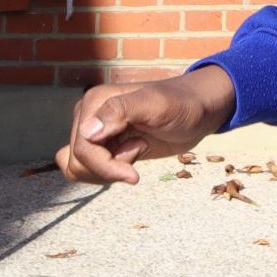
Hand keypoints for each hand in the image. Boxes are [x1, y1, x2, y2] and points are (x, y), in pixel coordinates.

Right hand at [56, 66, 235, 184]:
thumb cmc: (181, 105)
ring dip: (109, 170)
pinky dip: (104, 172)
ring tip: (137, 148)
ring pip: (79, 168)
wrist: (197, 112)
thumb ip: (121, 111)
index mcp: (95, 101)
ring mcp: (94, 131)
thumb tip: (87, 132)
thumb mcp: (156, 105)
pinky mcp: (104, 145)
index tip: (134, 174)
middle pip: (79, 161)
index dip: (105, 166)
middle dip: (110, 167)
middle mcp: (89, 115)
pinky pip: (85, 168)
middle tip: (141, 147)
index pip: (82, 148)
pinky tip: (129, 158)